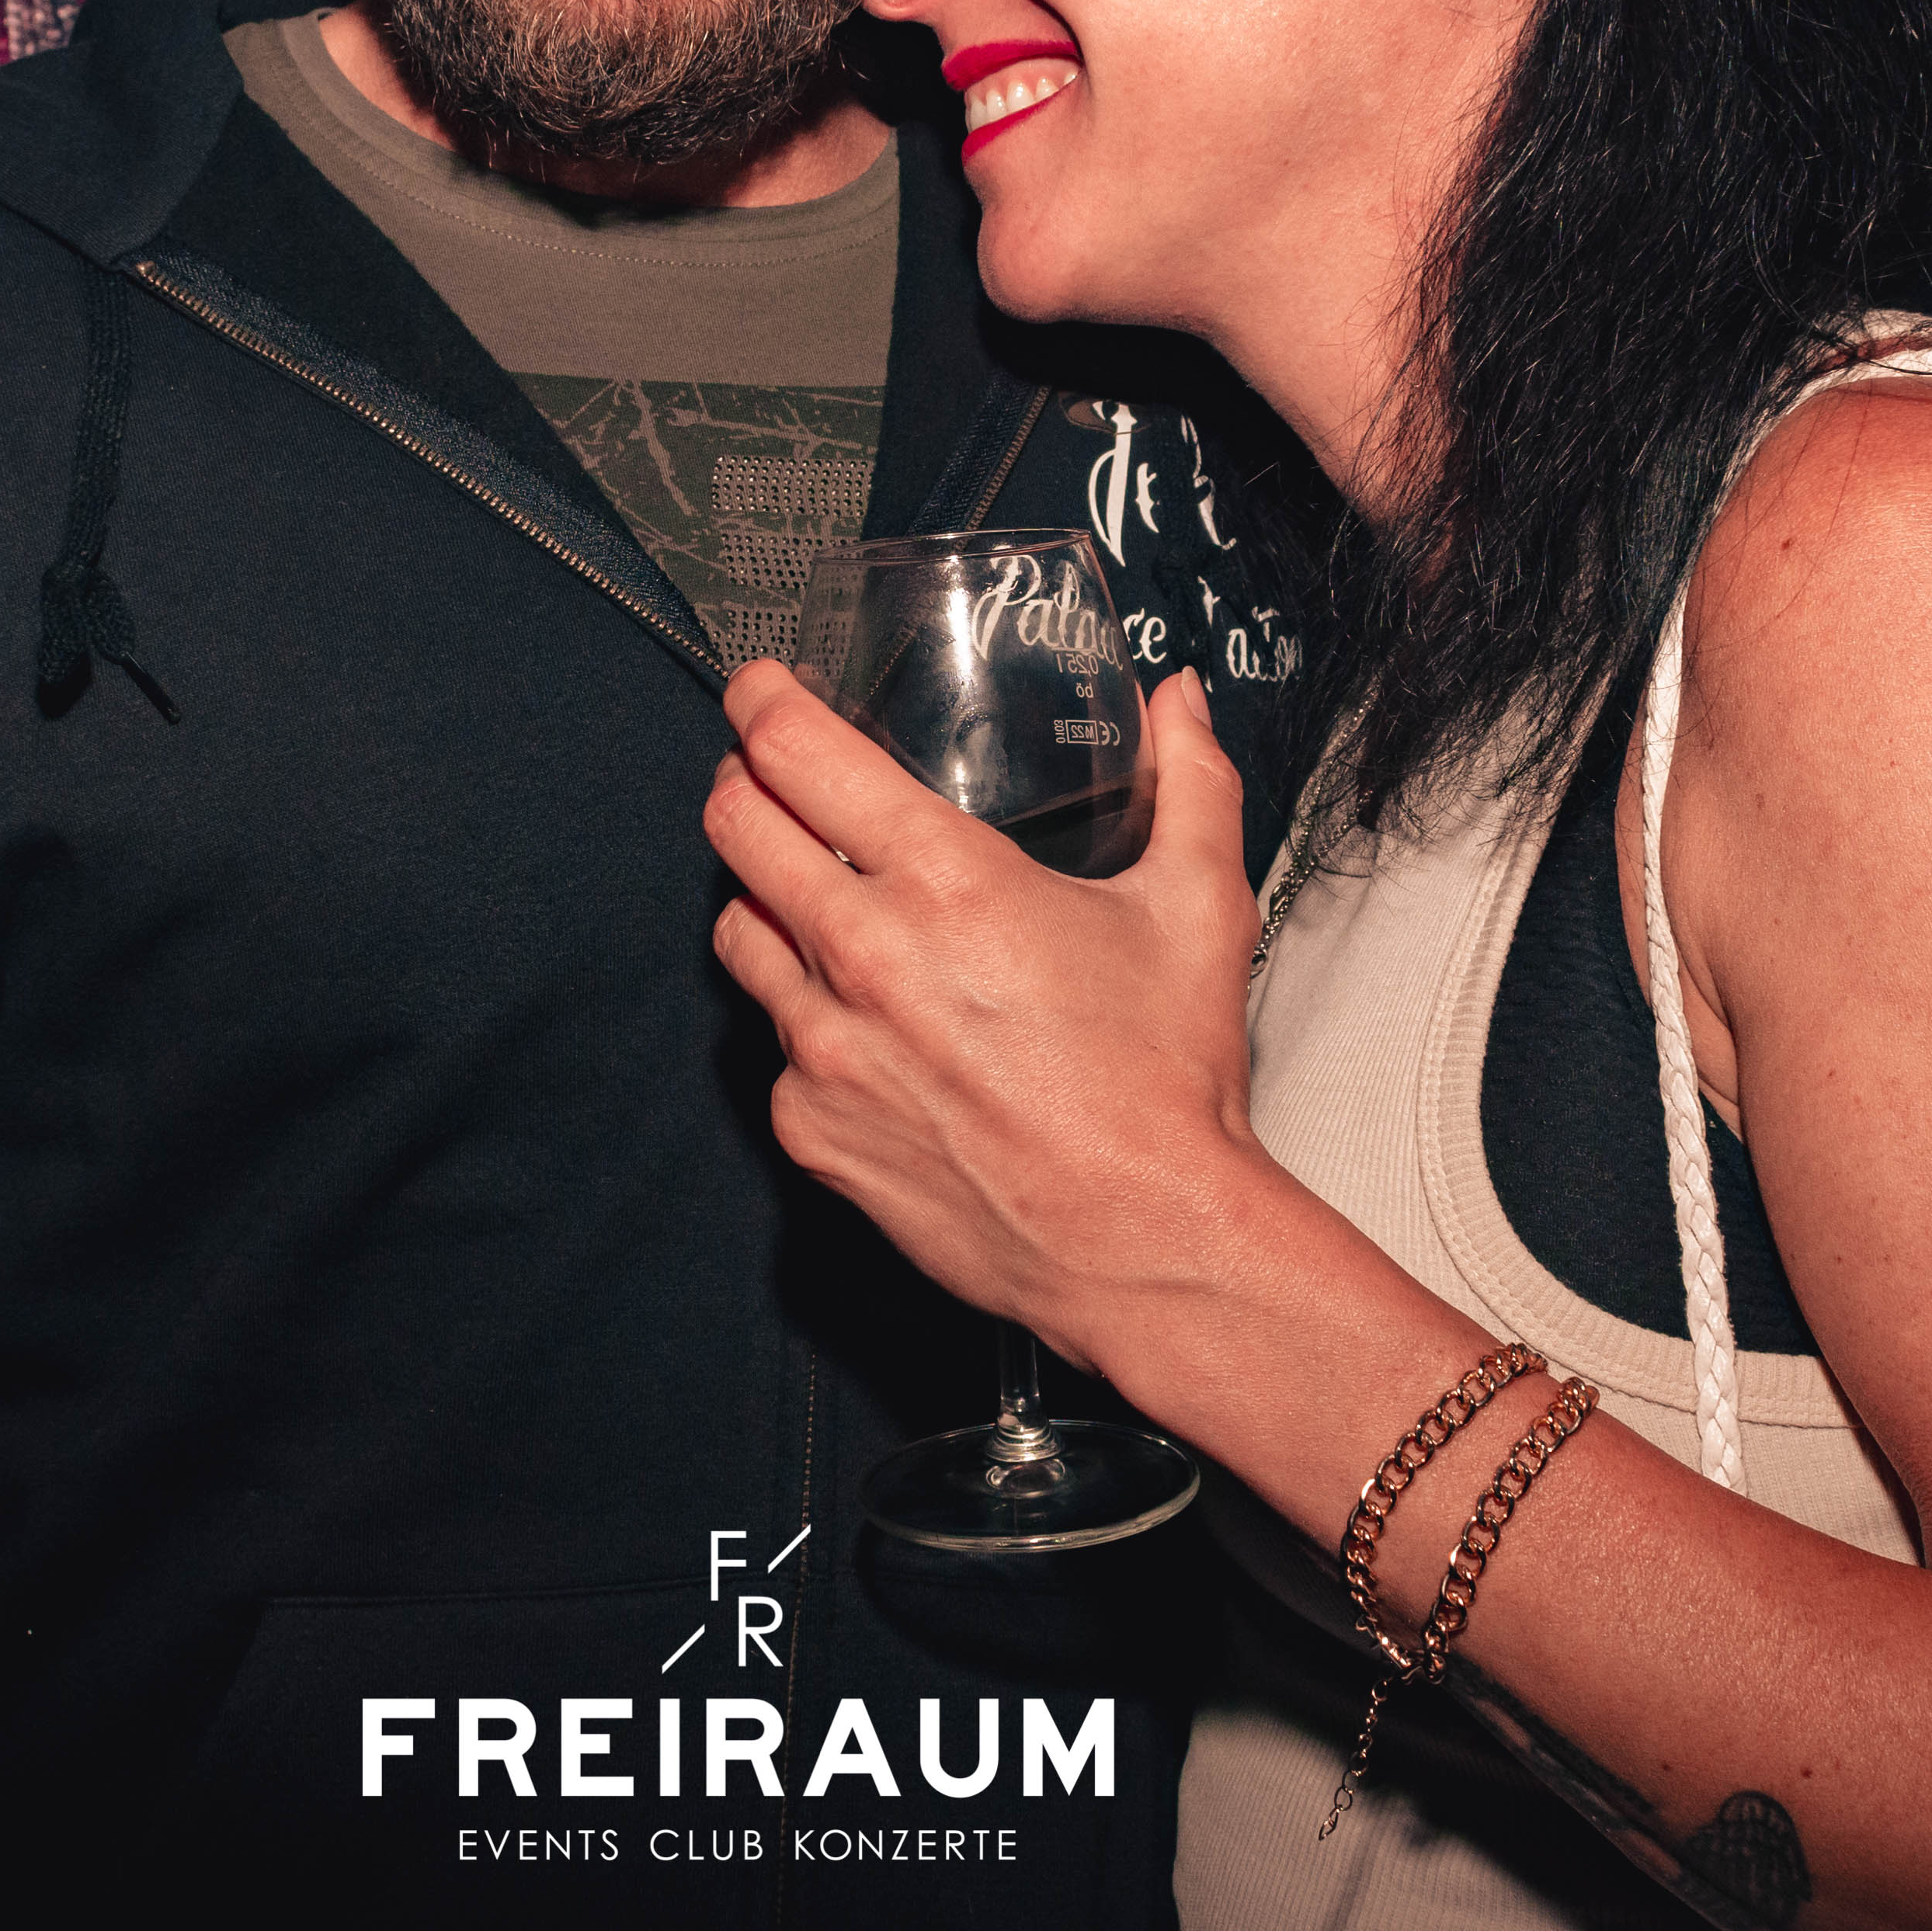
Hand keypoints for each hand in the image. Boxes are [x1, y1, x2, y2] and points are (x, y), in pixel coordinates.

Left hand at [704, 661, 1267, 1361]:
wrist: (1143, 1241)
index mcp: (944, 880)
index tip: (761, 689)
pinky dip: (805, 1020)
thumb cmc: (1166, 1084)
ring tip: (811, 895)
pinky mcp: (807, 1128)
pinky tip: (865, 1022)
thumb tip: (1182, 704)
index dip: (762, 701)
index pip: (794, 752)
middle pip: (734, 826)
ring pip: (736, 932)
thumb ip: (1191, 784)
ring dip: (763, 897)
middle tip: (771, 779)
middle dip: (745, 784)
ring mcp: (823, 1048)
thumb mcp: (1197, 908)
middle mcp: (862, 955)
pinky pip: (774, 1045)